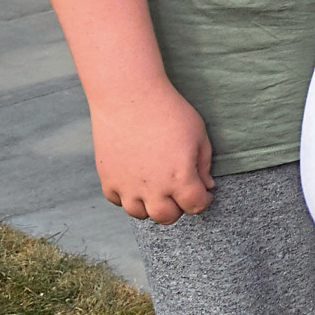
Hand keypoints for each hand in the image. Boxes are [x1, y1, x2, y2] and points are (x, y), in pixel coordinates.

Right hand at [90, 80, 215, 223]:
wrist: (128, 96)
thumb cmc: (169, 111)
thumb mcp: (198, 134)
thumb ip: (203, 165)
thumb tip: (206, 186)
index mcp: (180, 179)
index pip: (195, 207)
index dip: (202, 201)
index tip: (203, 193)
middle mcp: (153, 188)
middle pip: (166, 217)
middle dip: (177, 208)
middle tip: (179, 193)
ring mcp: (127, 186)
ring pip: (139, 214)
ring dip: (150, 205)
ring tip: (156, 188)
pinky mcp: (108, 178)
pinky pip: (116, 200)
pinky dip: (126, 196)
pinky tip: (135, 181)